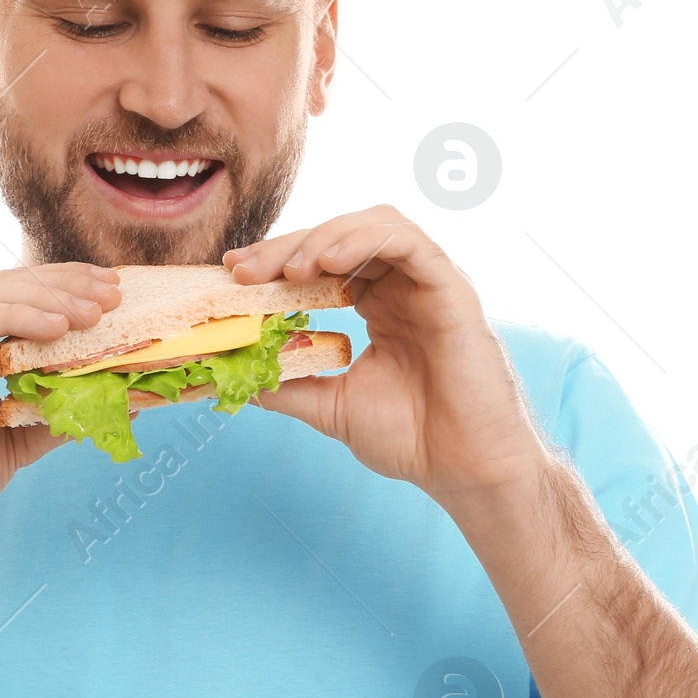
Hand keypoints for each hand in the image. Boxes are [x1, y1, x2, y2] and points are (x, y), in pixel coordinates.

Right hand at [0, 263, 120, 559]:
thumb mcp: (12, 439)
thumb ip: (52, 413)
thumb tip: (116, 399)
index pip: (11, 294)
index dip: (63, 287)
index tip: (112, 291)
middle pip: (3, 285)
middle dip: (64, 285)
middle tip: (114, 292)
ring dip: (47, 299)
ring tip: (93, 312)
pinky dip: (14, 318)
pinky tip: (54, 325)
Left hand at [224, 206, 550, 502]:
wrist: (463, 471)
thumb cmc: (414, 440)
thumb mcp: (331, 406)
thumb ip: (288, 385)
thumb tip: (236, 376)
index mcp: (380, 305)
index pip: (323, 262)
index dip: (277, 260)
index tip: (234, 273)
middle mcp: (404, 287)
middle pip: (341, 236)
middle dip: (288, 246)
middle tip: (245, 268)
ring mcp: (430, 284)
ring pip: (375, 226)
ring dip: (324, 238)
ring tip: (289, 268)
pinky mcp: (452, 289)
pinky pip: (409, 243)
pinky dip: (366, 241)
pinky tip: (328, 262)